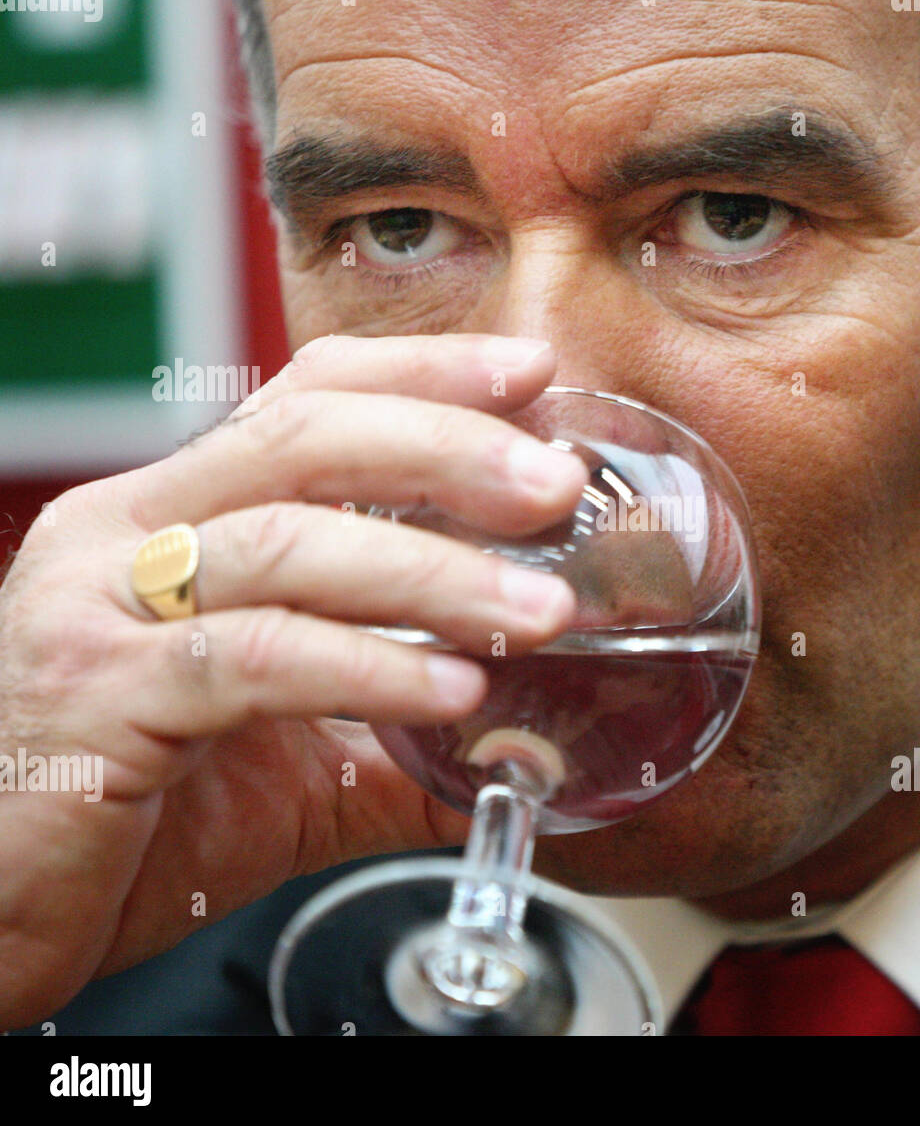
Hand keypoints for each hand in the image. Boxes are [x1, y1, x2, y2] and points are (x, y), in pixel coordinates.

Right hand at [0, 334, 586, 1028]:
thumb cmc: (133, 813)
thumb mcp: (286, 757)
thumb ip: (394, 734)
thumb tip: (523, 741)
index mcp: (174, 517)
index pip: (307, 399)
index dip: (423, 374)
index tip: (529, 373)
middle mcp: (128, 534)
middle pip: (306, 438)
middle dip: (448, 448)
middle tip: (556, 484)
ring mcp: (100, 607)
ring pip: (289, 544)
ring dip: (434, 574)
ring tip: (541, 612)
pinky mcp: (95, 695)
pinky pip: (255, 660)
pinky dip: (370, 670)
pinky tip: (453, 691)